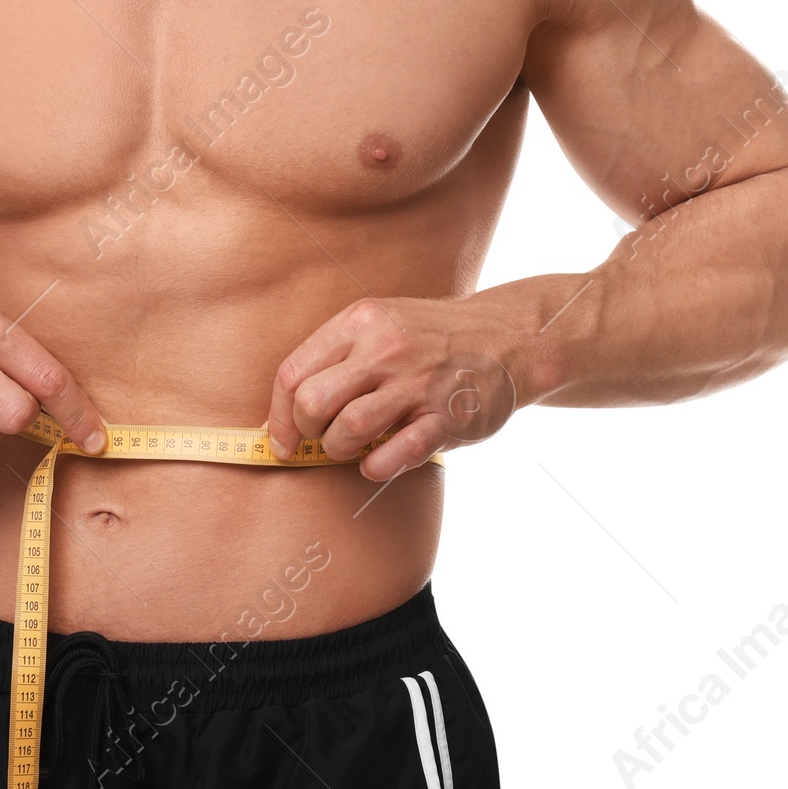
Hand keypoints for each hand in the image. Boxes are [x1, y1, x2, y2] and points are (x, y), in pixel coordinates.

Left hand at [267, 297, 518, 480]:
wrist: (510, 337)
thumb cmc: (432, 337)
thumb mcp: (381, 321)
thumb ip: (338, 355)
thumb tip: (288, 408)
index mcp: (361, 322)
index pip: (293, 373)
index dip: (277, 416)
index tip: (281, 440)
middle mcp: (386, 349)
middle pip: (312, 403)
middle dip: (306, 433)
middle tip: (321, 439)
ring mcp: (417, 383)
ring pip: (349, 430)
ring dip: (339, 451)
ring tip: (351, 448)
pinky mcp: (447, 418)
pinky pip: (395, 455)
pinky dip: (375, 467)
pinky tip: (377, 461)